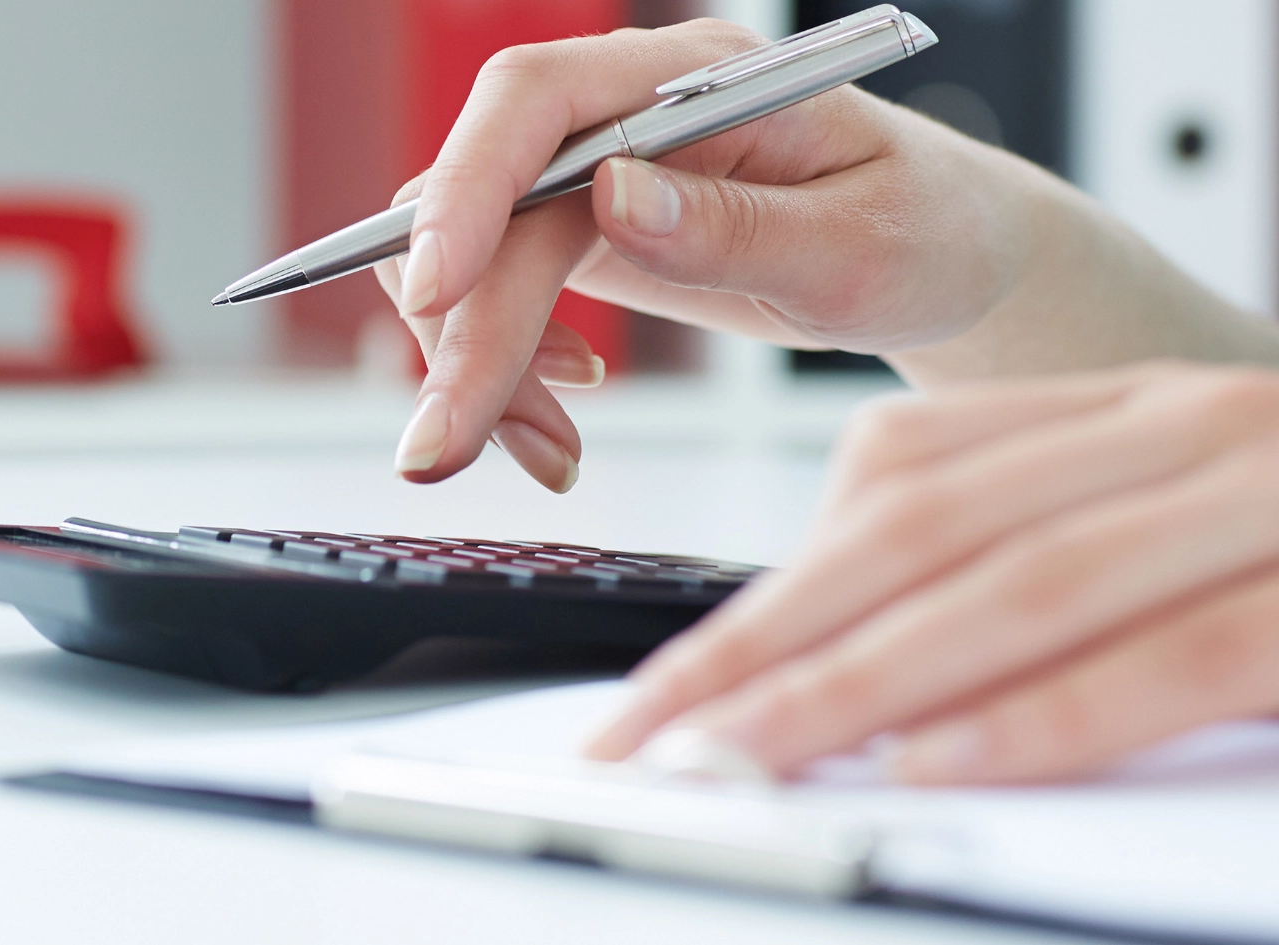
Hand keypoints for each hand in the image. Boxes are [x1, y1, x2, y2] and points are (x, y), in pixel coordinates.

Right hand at [375, 17, 1051, 490]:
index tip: (438, 288)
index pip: (539, 99)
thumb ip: (737, 229)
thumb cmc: (922, 232)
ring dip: (476, 362)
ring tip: (546, 451)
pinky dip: (503, 367)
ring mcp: (596, 174)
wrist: (937, 257)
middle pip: (486, 202)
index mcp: (697, 79)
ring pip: (471, 256)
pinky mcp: (581, 233)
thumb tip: (613, 203)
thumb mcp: (858, 247)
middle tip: (445, 447)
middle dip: (459, 331)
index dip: (467, 186)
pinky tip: (559, 411)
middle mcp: (627, 113)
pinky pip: (494, 294)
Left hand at [586, 361, 1278, 783]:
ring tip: (748, 758)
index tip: (666, 681)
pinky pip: (1163, 655)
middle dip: (767, 647)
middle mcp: (1178, 432)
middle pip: (915, 537)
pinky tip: (936, 768)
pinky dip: (1039, 718)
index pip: (890, 485)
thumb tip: (849, 646)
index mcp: (1119, 413)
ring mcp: (1263, 496)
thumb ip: (1023, 548)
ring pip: (1011, 588)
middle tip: (657, 734)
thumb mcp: (1154, 517)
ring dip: (860, 684)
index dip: (766, 586)